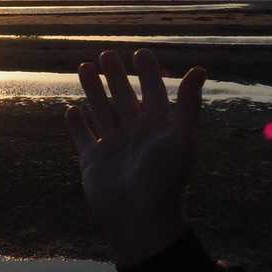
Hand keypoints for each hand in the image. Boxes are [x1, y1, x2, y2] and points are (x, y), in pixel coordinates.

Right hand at [66, 48, 206, 267]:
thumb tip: (199, 69)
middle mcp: (135, 134)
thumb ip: (188, 103)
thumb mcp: (181, 137)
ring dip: (93, 90)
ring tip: (84, 67)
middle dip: (116, 76)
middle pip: (124, 97)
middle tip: (106, 54)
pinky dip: (77, 124)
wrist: (140, 218)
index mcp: (157, 128)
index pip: (153, 92)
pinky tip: (72, 109)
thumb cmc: (165, 179)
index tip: (141, 53)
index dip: (148, 73)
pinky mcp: (93, 161)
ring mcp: (113, 146)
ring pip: (101, 111)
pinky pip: (83, 138)